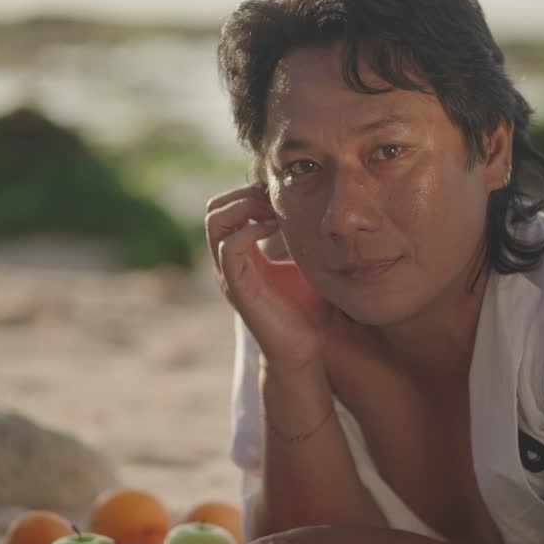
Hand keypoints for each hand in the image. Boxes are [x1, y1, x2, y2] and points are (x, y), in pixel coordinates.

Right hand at [207, 184, 332, 371]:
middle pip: (214, 209)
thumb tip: (329, 215)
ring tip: (273, 213)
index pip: (227, 208)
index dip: (249, 192)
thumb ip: (306, 239)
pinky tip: (273, 231)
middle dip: (243, 195)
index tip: (279, 194)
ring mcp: (231, 274)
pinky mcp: (238, 288)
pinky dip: (249, 231)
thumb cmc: (308, 311)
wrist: (304, 351)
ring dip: (244, 208)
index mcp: (244, 254)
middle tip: (273, 200)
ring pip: (215, 222)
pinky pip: (229, 248)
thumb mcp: (308, 265)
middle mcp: (231, 262)